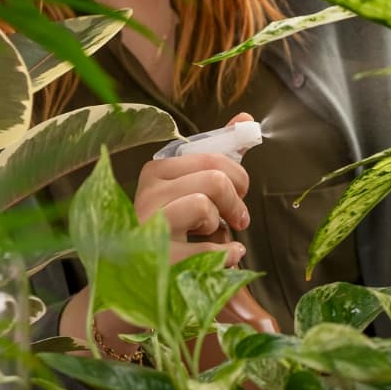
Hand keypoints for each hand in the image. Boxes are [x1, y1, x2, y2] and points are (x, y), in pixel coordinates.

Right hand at [135, 112, 256, 266]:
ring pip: (204, 206)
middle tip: (238, 219)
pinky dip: (226, 254)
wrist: (145, 271)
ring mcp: (148, 225)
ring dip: (219, 225)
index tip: (240, 192)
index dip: (237, 175)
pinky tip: (226, 256)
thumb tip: (245, 118)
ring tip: (212, 234)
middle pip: (214, 180)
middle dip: (235, 201)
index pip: (212, 157)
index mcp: (157, 170)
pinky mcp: (157, 257)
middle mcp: (147, 193)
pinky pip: (206, 248)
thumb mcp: (196, 185)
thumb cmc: (176, 224)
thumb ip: (220, 154)